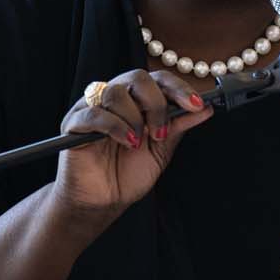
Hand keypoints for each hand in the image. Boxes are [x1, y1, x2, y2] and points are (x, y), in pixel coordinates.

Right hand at [52, 67, 214, 229]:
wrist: (102, 202)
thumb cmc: (127, 174)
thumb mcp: (161, 150)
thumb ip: (178, 127)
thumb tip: (205, 108)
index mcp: (135, 100)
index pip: (158, 79)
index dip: (178, 88)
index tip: (197, 104)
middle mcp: (114, 98)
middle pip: (136, 77)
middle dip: (156, 102)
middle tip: (160, 132)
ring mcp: (91, 108)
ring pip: (114, 92)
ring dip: (134, 118)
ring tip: (138, 143)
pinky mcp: (74, 124)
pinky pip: (94, 113)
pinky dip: (115, 127)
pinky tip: (127, 143)